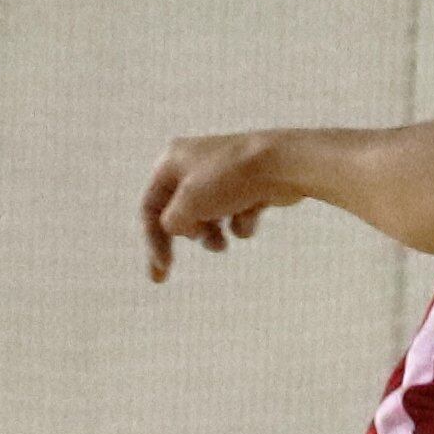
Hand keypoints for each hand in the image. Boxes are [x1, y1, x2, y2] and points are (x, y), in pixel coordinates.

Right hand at [142, 133, 296, 281]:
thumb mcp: (188, 205)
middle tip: (170, 271)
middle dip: (184, 236)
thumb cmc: (231, 180)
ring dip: (211, 236)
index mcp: (172, 161)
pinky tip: (253, 211)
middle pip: (177, 213)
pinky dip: (242, 222)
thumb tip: (176, 229)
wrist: (283, 165)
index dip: (152, 241)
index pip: (150, 206)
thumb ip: (171, 223)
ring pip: (206, 218)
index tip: (162, 269)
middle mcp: (194, 165)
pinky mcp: (248, 187)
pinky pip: (235, 216)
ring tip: (220, 245)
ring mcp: (223, 176)